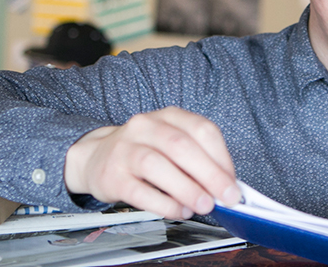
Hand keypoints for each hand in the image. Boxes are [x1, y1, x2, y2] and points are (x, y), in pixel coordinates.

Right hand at [64, 107, 241, 219]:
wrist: (94, 157)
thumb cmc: (142, 153)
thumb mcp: (170, 146)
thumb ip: (197, 161)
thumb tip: (225, 187)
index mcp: (167, 117)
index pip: (201, 130)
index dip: (221, 157)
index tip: (233, 182)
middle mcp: (144, 127)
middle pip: (181, 146)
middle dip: (210, 175)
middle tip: (226, 197)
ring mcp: (125, 150)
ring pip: (158, 166)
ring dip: (187, 189)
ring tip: (203, 205)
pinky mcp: (112, 176)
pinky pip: (140, 191)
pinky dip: (164, 204)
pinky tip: (179, 211)